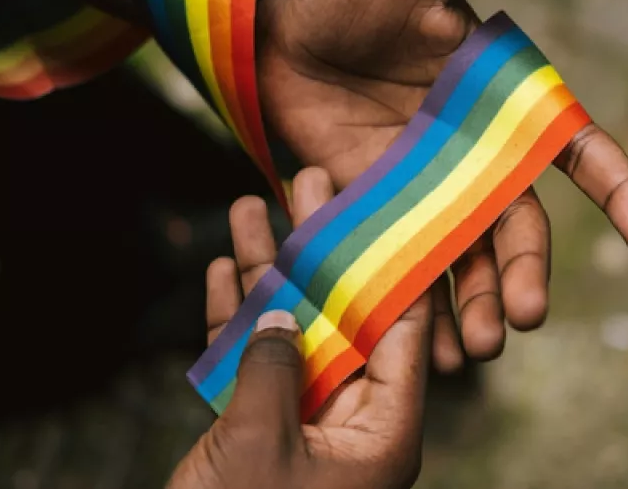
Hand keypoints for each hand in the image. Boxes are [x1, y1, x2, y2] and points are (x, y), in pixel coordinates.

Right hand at [168, 168, 430, 488]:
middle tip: (310, 180)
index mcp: (382, 429)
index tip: (386, 206)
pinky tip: (225, 267)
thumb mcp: (265, 446)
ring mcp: (303, 419)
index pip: (402, 330)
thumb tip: (282, 319)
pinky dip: (235, 318)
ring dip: (268, 271)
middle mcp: (351, 418)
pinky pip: (251, 362)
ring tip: (251, 203)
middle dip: (321, 248)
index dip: (392, 264)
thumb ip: (278, 372)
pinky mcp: (259, 427)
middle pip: (342, 314)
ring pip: (289, 329)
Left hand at [256, 0, 627, 371]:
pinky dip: (409, 305)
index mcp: (501, 104)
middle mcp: (472, 158)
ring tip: (473, 351)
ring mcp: (422, 191)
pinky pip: (398, 264)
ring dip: (472, 306)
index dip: (619, 191)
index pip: (576, 150)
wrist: (272, 23)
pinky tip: (412, 345)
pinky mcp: (371, 210)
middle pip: (517, 227)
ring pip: (462, 260)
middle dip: (524, 273)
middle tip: (521, 319)